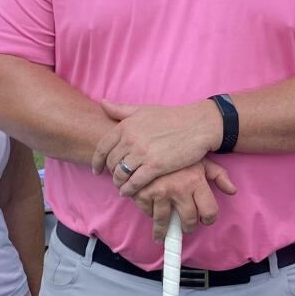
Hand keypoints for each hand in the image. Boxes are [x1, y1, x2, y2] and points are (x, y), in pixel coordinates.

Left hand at [94, 101, 223, 195]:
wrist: (197, 125)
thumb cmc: (172, 117)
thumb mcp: (144, 110)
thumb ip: (121, 109)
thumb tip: (102, 103)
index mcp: (126, 125)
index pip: (103, 147)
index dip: (97, 161)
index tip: (97, 170)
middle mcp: (130, 139)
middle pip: (112, 162)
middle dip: (111, 173)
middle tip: (115, 179)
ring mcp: (142, 153)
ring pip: (121, 174)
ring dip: (119, 183)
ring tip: (122, 187)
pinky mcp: (155, 166)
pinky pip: (135, 182)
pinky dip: (129, 189)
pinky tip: (129, 192)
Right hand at [127, 159, 237, 238]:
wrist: (149, 139)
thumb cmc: (178, 150)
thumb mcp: (200, 159)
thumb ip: (218, 175)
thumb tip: (232, 191)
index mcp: (196, 181)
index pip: (209, 212)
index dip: (208, 219)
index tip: (204, 221)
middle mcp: (180, 189)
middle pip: (189, 221)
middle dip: (188, 226)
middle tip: (185, 226)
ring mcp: (160, 193)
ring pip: (165, 223)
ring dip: (164, 230)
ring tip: (162, 234)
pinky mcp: (143, 194)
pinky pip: (149, 213)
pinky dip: (149, 213)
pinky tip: (151, 209)